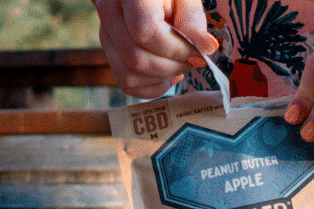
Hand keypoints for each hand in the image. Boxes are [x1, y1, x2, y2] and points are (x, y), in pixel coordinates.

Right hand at [93, 0, 217, 97]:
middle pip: (136, 59)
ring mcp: (105, 37)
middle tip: (192, 62)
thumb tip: (207, 48)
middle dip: (170, 67)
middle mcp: (109, 14)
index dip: (175, 49)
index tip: (197, 53)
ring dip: (161, 79)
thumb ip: (193, 21)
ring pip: (129, 76)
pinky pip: (127, 85)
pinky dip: (151, 88)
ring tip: (180, 67)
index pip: (145, 32)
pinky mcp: (109, 55)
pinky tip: (168, 76)